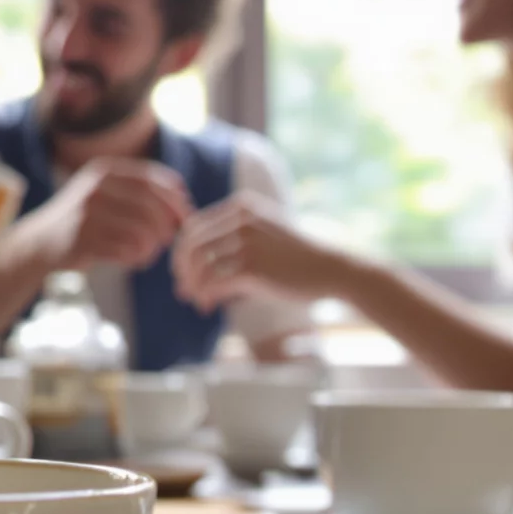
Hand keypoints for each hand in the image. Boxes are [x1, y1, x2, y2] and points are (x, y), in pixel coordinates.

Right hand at [21, 159, 192, 272]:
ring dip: (152, 247)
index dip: (175, 200)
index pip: (153, 181)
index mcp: (105, 171)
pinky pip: (125, 251)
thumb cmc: (85, 219)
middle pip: (150, 207)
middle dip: (166, 226)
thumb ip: (141, 192)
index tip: (185, 217)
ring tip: (149, 253)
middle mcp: (95, 188)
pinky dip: (137, 259)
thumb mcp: (106, 193)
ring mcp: (87, 215)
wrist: (39, 242)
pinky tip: (134, 260)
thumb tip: (184, 203)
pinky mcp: (82, 241)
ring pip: (140, 232)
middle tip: (168, 240)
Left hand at [173, 194, 348, 311]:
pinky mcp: (253, 269)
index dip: (182, 251)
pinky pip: (214, 284)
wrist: (331, 268)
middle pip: (191, 245)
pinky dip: (205, 297)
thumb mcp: (263, 229)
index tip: (182, 271)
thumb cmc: (295, 255)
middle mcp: (242, 220)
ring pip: (199, 266)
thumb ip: (232, 233)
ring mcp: (248, 243)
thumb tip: (190, 255)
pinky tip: (207, 307)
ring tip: (196, 300)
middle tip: (183, 289)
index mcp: (241, 207)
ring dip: (192, 287)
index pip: (194, 226)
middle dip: (182, 270)